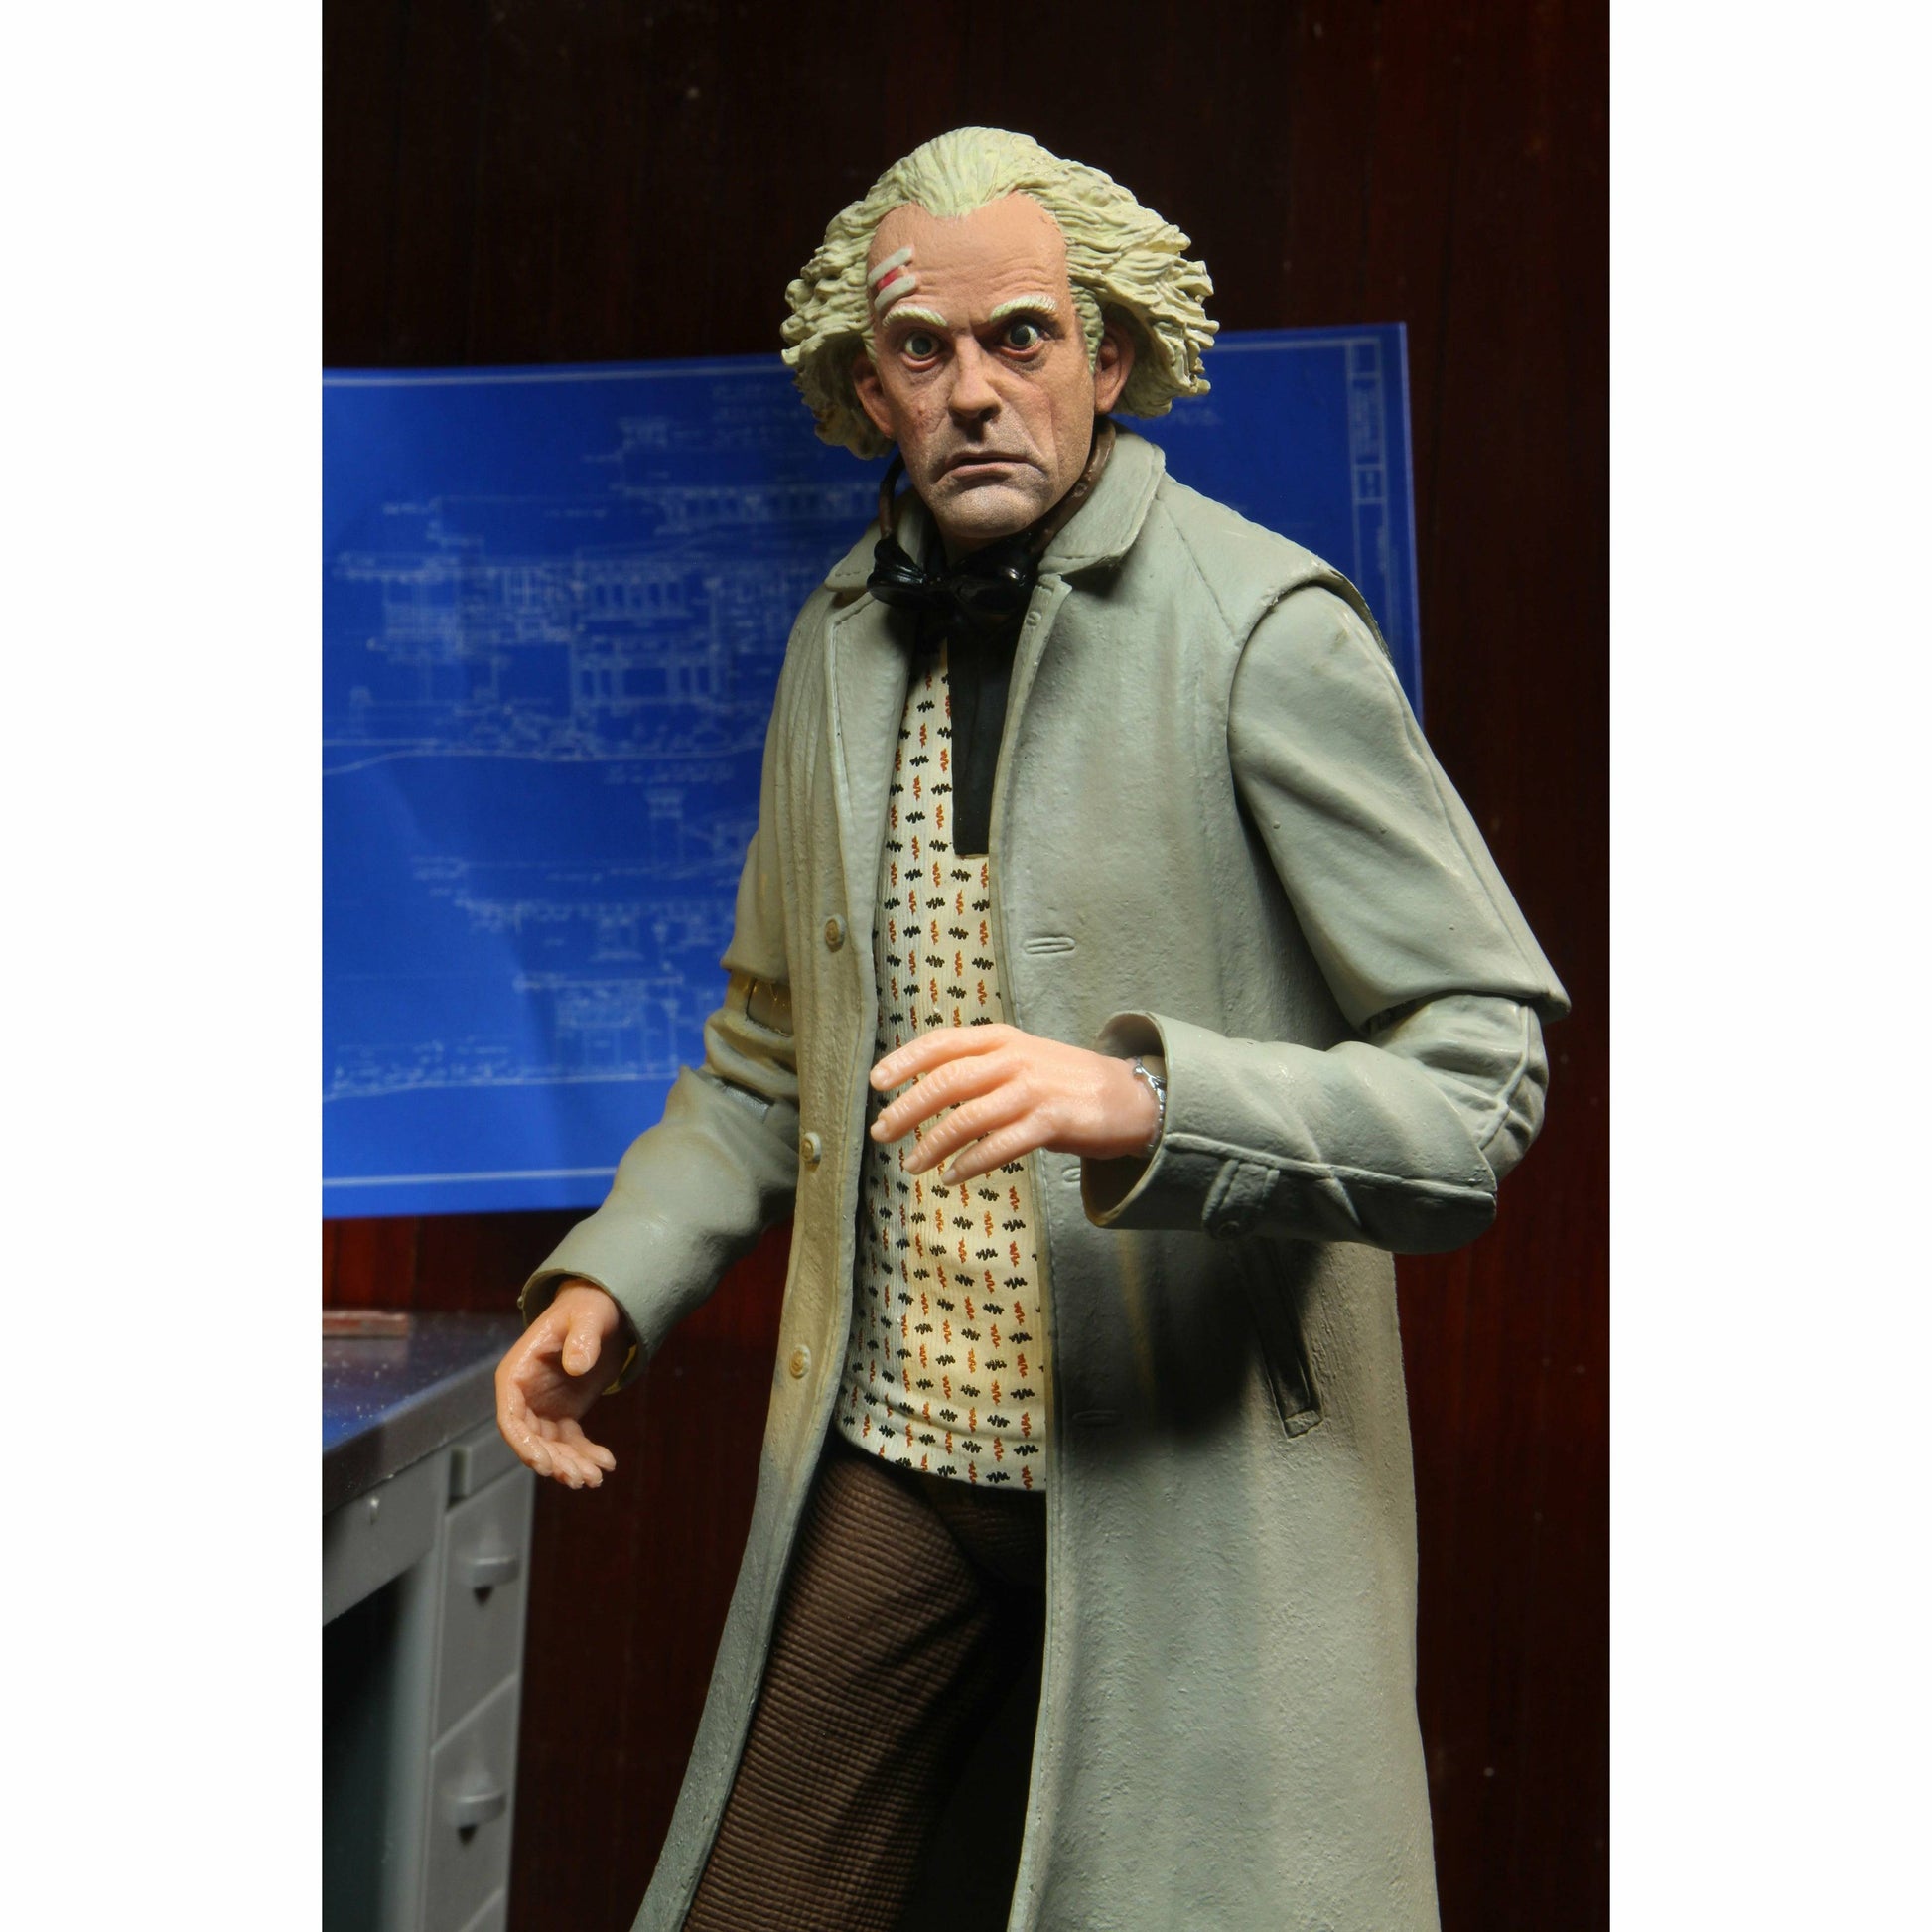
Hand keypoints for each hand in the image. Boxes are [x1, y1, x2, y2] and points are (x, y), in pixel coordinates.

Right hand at [494, 1280, 624, 1488]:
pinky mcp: (564, 1414)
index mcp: (517, 1374)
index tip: (544, 1465)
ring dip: (571, 1465)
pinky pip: (571, 1443)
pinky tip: (606, 1463)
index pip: (511, 1418)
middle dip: (554, 1462)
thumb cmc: (587, 1309)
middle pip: (532, 1441)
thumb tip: (576, 1365)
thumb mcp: (588, 1316)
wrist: (603, 1310)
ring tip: (595, 1478)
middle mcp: (526, 1397)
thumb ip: (582, 1337)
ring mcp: (544, 1408)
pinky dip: (586, 1456)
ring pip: (552, 1448)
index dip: (524, 1445)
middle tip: (580, 1478)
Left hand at [869, 1023, 1158, 1186]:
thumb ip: (978, 1066)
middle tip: (881, 1132)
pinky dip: (970, 1163)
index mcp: (1001, 1039)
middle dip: (908, 1108)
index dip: (905, 1061)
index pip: (942, 1043)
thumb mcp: (1020, 1058)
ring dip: (933, 1143)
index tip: (876, 1082)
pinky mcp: (1051, 1122)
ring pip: (968, 1116)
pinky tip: (951, 1176)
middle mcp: (1013, 1059)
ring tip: (912, 1164)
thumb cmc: (1063, 1081)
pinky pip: (999, 1145)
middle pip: (947, 1080)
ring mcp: (1032, 1090)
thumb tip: (922, 1090)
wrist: (1128, 1097)